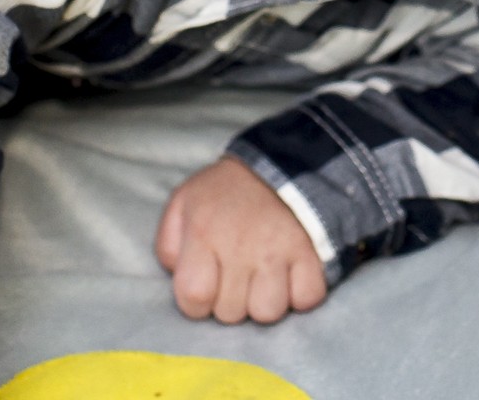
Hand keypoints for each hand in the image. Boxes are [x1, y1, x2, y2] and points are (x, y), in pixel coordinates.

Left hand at [155, 156, 326, 324]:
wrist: (278, 165)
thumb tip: (178, 278)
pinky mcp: (310, 253)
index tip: (206, 284)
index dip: (196, 302)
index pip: (193, 297)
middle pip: (230, 313)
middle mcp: (240, 245)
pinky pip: (306, 299)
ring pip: (268, 313)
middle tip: (235, 273)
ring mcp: (278, 251)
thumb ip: (168, 244)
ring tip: (261, 276)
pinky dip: (300, 293)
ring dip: (264, 301)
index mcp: (204, 232)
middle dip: (230, 300)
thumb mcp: (183, 204)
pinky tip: (289, 274)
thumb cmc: (224, 193)